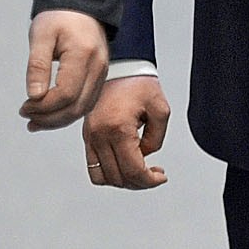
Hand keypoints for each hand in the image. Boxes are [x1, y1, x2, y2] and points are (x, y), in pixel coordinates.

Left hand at [18, 9, 108, 131]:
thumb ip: (37, 66)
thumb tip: (34, 95)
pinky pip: (86, 103)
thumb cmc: (62, 15)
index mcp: (83, 54)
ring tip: (36, 121)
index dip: (44, 107)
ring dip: (59, 120)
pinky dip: (68, 113)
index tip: (26, 106)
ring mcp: (101, 73)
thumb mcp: (41, 35)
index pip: (66, 94)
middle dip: (50, 118)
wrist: (80, 5)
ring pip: (83, 109)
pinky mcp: (99, 77)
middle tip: (28, 116)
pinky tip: (52, 115)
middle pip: (77, 107)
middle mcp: (97, 66)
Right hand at [82, 74, 170, 188]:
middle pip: (118, 178)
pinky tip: (124, 164)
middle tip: (154, 174)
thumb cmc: (139, 83)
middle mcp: (99, 135)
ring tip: (139, 170)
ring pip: (103, 177)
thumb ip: (156, 139)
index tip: (161, 177)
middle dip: (140, 182)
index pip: (133, 170)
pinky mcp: (87, 135)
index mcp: (118, 128)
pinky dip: (108, 173)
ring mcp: (90, 136)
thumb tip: (145, 156)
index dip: (150, 181)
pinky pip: (93, 167)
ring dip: (123, 180)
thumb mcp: (160, 110)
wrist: (120, 65)